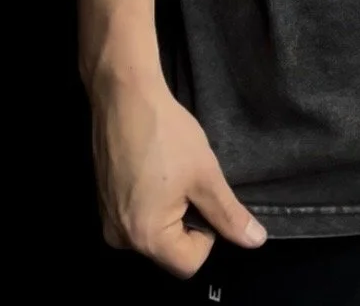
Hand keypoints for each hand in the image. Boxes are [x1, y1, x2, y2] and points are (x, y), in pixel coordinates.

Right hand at [89, 69, 268, 276]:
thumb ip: (229, 214)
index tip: (203, 196)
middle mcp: (120, 238)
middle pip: (169, 250)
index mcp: (145, 238)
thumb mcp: (206, 175)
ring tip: (168, 173)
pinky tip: (153, 169)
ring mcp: (107, 219)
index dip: (207, 235)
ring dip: (168, 211)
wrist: (124, 96)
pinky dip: (150, 202)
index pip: (189, 264)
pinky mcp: (102, 201)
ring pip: (153, 233)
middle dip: (186, 222)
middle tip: (187, 182)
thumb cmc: (167, 135)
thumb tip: (256, 242)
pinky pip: (135, 217)